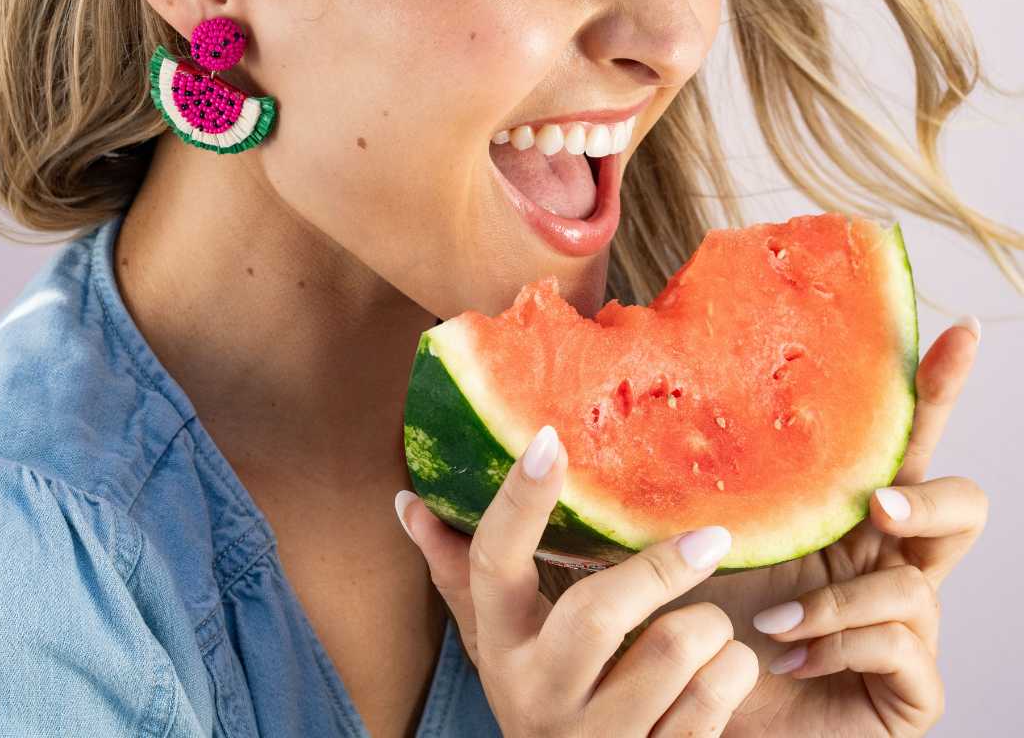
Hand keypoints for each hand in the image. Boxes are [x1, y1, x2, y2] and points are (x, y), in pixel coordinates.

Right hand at [396, 425, 759, 735]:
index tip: (548, 438)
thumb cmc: (542, 698)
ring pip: (675, 650)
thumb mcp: (498, 644)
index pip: (493, 564)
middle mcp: (541, 696)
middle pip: (599, 611)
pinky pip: (713, 699)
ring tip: (706, 622)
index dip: (519, 500)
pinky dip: (730, 669)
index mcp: (501, 649)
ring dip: (709, 624)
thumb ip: (459, 574)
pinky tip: (718, 668)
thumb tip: (407, 502)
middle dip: (663, 569)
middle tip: (709, 540)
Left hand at [670, 319, 987, 736]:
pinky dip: (838, 642)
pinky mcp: (907, 683)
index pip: (892, 439)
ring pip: (923, 579)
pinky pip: (900, 644)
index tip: (959, 330)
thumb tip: (580, 419)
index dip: (930, 388)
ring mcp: (900, 620)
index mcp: (836, 513)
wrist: (694, 716)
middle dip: (933, 493)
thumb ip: (659, 482)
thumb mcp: (678, 536)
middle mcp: (878, 558)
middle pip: (953, 500)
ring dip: (845, 596)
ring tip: (778, 612)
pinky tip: (787, 651)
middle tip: (881, 502)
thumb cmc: (692, 623)